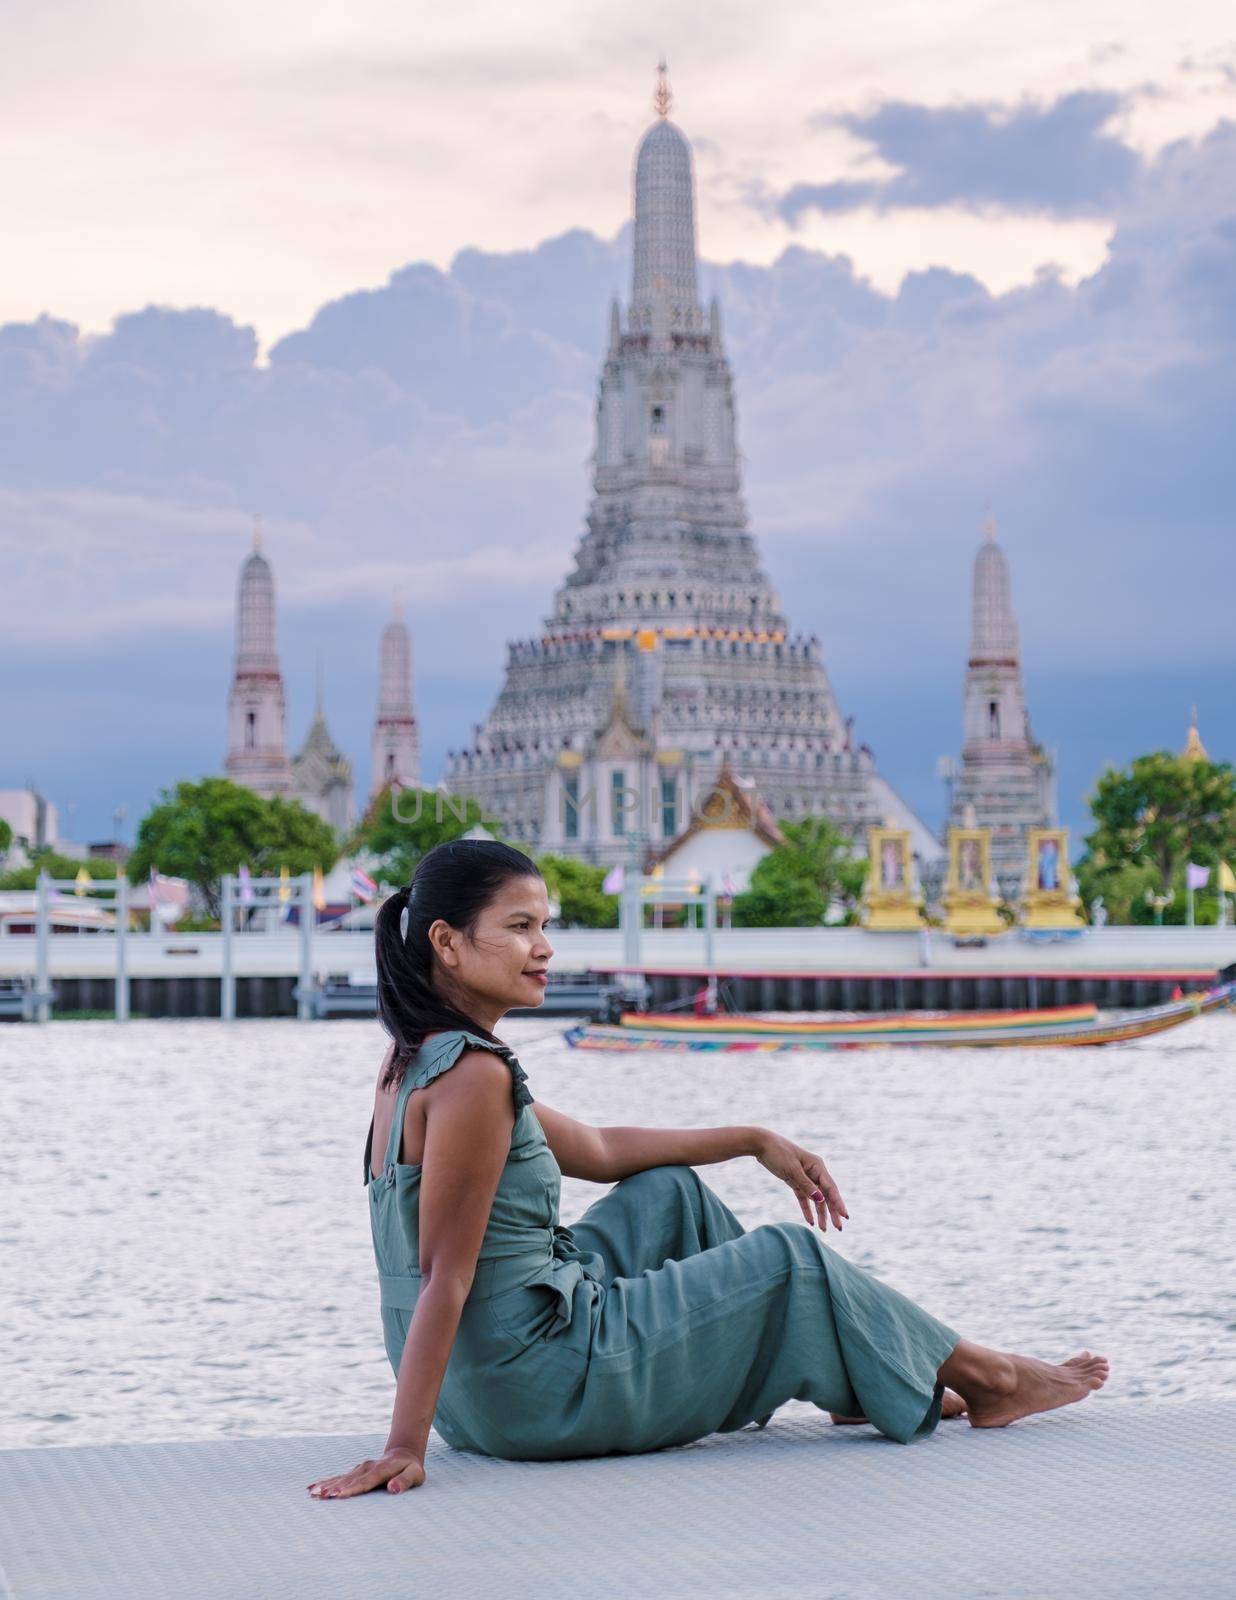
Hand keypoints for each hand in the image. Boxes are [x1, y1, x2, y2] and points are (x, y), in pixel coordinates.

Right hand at [308, 1447, 425, 1498]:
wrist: (403, 1454)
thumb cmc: (411, 1469)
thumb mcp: (415, 1475)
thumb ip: (404, 1481)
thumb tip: (393, 1489)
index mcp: (382, 1469)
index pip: (366, 1481)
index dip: (353, 1488)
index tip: (339, 1495)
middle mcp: (368, 1467)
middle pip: (350, 1479)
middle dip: (335, 1488)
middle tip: (320, 1496)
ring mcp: (360, 1468)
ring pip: (341, 1477)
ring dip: (327, 1485)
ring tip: (313, 1493)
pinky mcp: (355, 1471)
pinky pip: (339, 1476)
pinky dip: (326, 1481)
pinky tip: (312, 1487)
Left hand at [755, 1132, 848, 1231]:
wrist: (761, 1144)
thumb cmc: (778, 1153)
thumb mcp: (792, 1170)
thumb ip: (806, 1185)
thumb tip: (821, 1200)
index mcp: (817, 1166)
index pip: (831, 1188)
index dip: (838, 1203)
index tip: (845, 1216)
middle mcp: (814, 1172)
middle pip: (826, 1195)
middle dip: (832, 1212)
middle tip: (839, 1228)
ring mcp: (805, 1177)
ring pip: (816, 1198)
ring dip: (820, 1213)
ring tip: (823, 1229)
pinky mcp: (794, 1181)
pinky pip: (803, 1198)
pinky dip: (807, 1209)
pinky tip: (810, 1222)